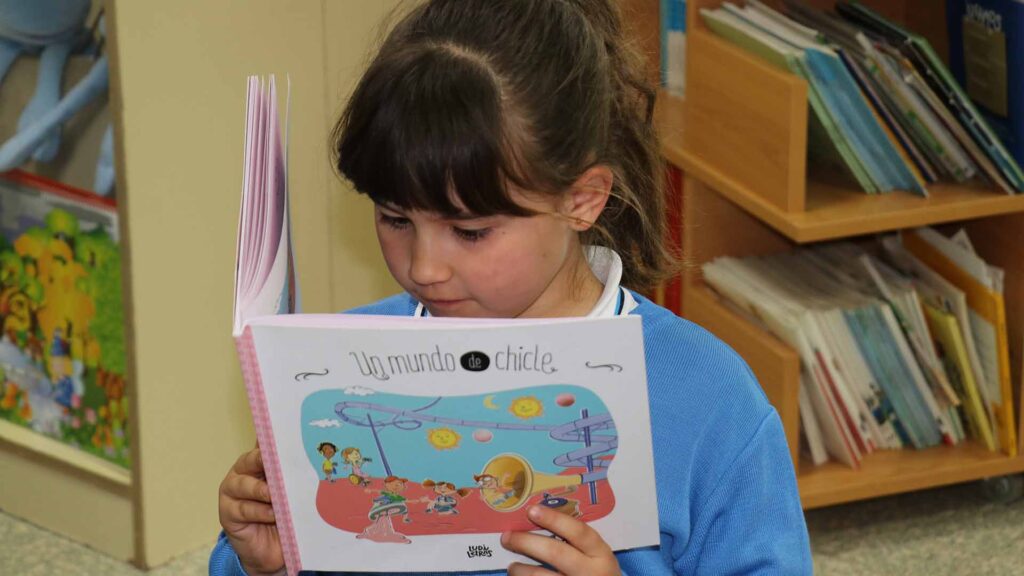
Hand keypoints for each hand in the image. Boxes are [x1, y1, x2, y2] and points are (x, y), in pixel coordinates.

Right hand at [218, 447, 284, 575]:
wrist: (273, 550)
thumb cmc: (286, 515)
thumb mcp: (293, 494)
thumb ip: (295, 477)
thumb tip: (310, 459)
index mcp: (262, 461)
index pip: (267, 444)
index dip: (274, 440)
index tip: (285, 437)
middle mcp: (245, 471)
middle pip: (252, 459)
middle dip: (264, 460)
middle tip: (277, 463)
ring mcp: (233, 490)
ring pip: (243, 484)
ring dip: (261, 490)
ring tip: (274, 496)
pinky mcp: (227, 512)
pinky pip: (242, 509)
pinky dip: (259, 511)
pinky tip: (272, 514)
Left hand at [500, 506, 619, 575]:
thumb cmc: (596, 575)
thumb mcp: (595, 558)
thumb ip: (576, 544)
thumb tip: (536, 522)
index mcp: (600, 554)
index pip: (578, 531)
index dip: (554, 519)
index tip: (531, 510)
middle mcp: (590, 572)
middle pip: (555, 552)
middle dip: (527, 542)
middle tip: (506, 537)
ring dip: (521, 570)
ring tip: (512, 566)